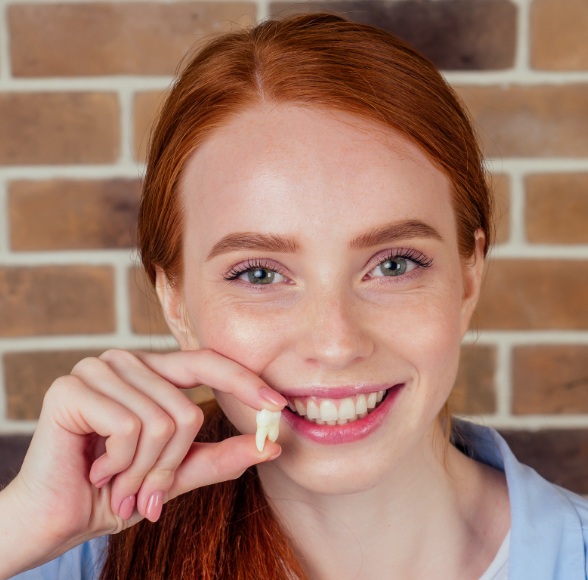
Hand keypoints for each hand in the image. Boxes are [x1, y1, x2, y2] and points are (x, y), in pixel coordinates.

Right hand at [1, 349, 284, 573]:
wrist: (55, 517)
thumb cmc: (116, 491)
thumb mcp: (177, 474)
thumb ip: (220, 457)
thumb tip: (272, 445)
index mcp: (152, 373)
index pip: (208, 363)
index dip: (245, 381)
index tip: (279, 405)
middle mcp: (126, 362)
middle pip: (186, 410)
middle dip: (169, 466)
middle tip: (145, 493)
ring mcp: (98, 369)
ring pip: (162, 421)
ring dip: (143, 471)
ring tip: (117, 482)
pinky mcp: (73, 387)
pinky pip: (130, 427)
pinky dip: (121, 463)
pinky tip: (96, 469)